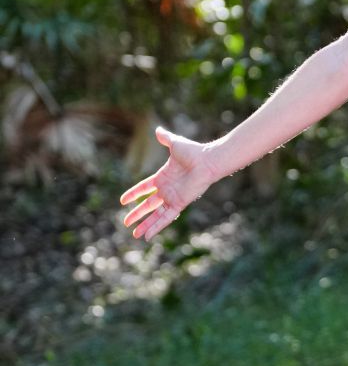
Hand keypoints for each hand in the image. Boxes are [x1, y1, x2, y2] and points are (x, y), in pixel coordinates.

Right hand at [119, 126, 219, 241]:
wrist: (207, 161)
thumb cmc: (193, 152)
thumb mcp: (174, 144)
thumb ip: (165, 138)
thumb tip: (157, 129)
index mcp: (163, 177)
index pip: (144, 188)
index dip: (134, 194)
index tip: (123, 201)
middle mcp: (167, 189)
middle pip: (147, 205)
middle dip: (137, 214)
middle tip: (125, 222)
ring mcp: (172, 198)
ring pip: (155, 215)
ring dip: (145, 225)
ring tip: (135, 235)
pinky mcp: (179, 203)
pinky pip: (166, 218)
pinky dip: (157, 227)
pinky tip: (148, 236)